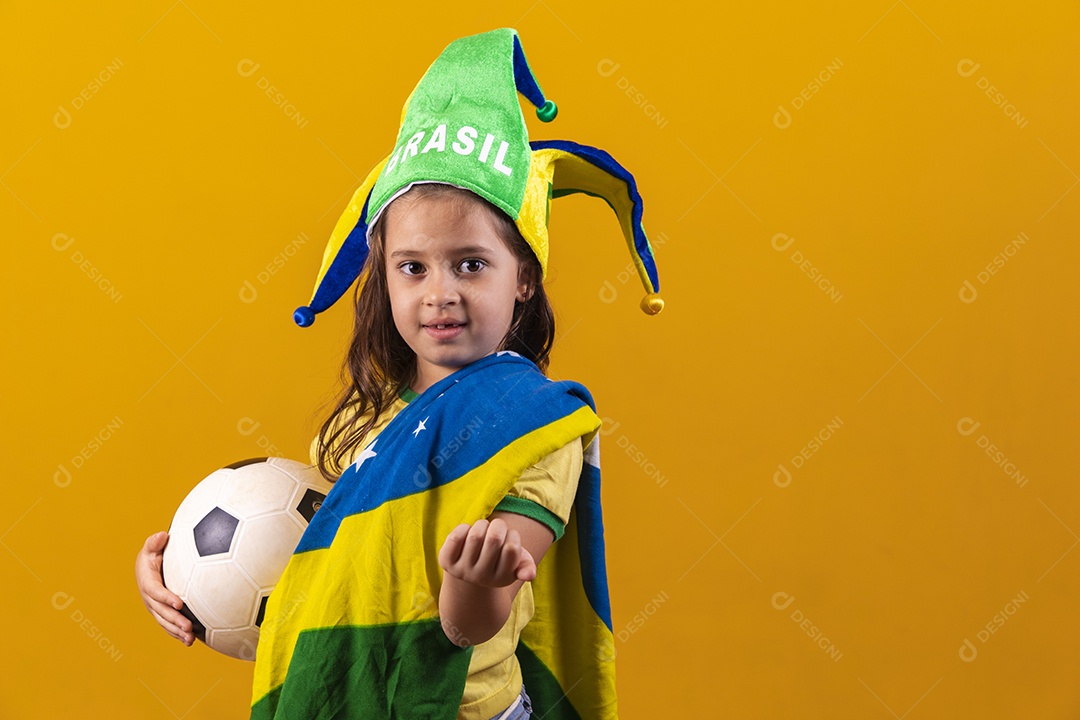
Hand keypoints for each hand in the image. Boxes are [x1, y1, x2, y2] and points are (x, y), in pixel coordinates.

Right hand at [135, 531, 193, 645]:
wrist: (148, 566)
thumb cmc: (153, 554)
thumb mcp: (151, 546)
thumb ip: (155, 542)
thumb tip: (162, 536)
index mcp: (147, 582)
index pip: (155, 591)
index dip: (166, 598)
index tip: (180, 603)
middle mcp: (149, 598)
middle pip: (160, 612)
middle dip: (174, 620)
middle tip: (188, 627)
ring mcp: (155, 607)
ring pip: (165, 622)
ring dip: (176, 631)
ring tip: (190, 639)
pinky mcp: (162, 613)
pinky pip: (169, 625)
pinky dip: (178, 634)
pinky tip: (191, 641)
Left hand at [438, 518, 535, 587]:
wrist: (471, 574)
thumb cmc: (499, 561)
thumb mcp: (516, 564)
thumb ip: (526, 567)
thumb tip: (530, 575)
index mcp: (501, 578)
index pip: (511, 548)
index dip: (512, 535)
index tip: (509, 538)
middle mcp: (481, 578)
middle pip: (493, 539)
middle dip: (498, 525)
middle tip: (498, 527)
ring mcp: (463, 571)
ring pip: (475, 536)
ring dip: (482, 524)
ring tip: (484, 528)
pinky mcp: (446, 562)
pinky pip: (456, 537)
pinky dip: (464, 527)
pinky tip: (468, 532)